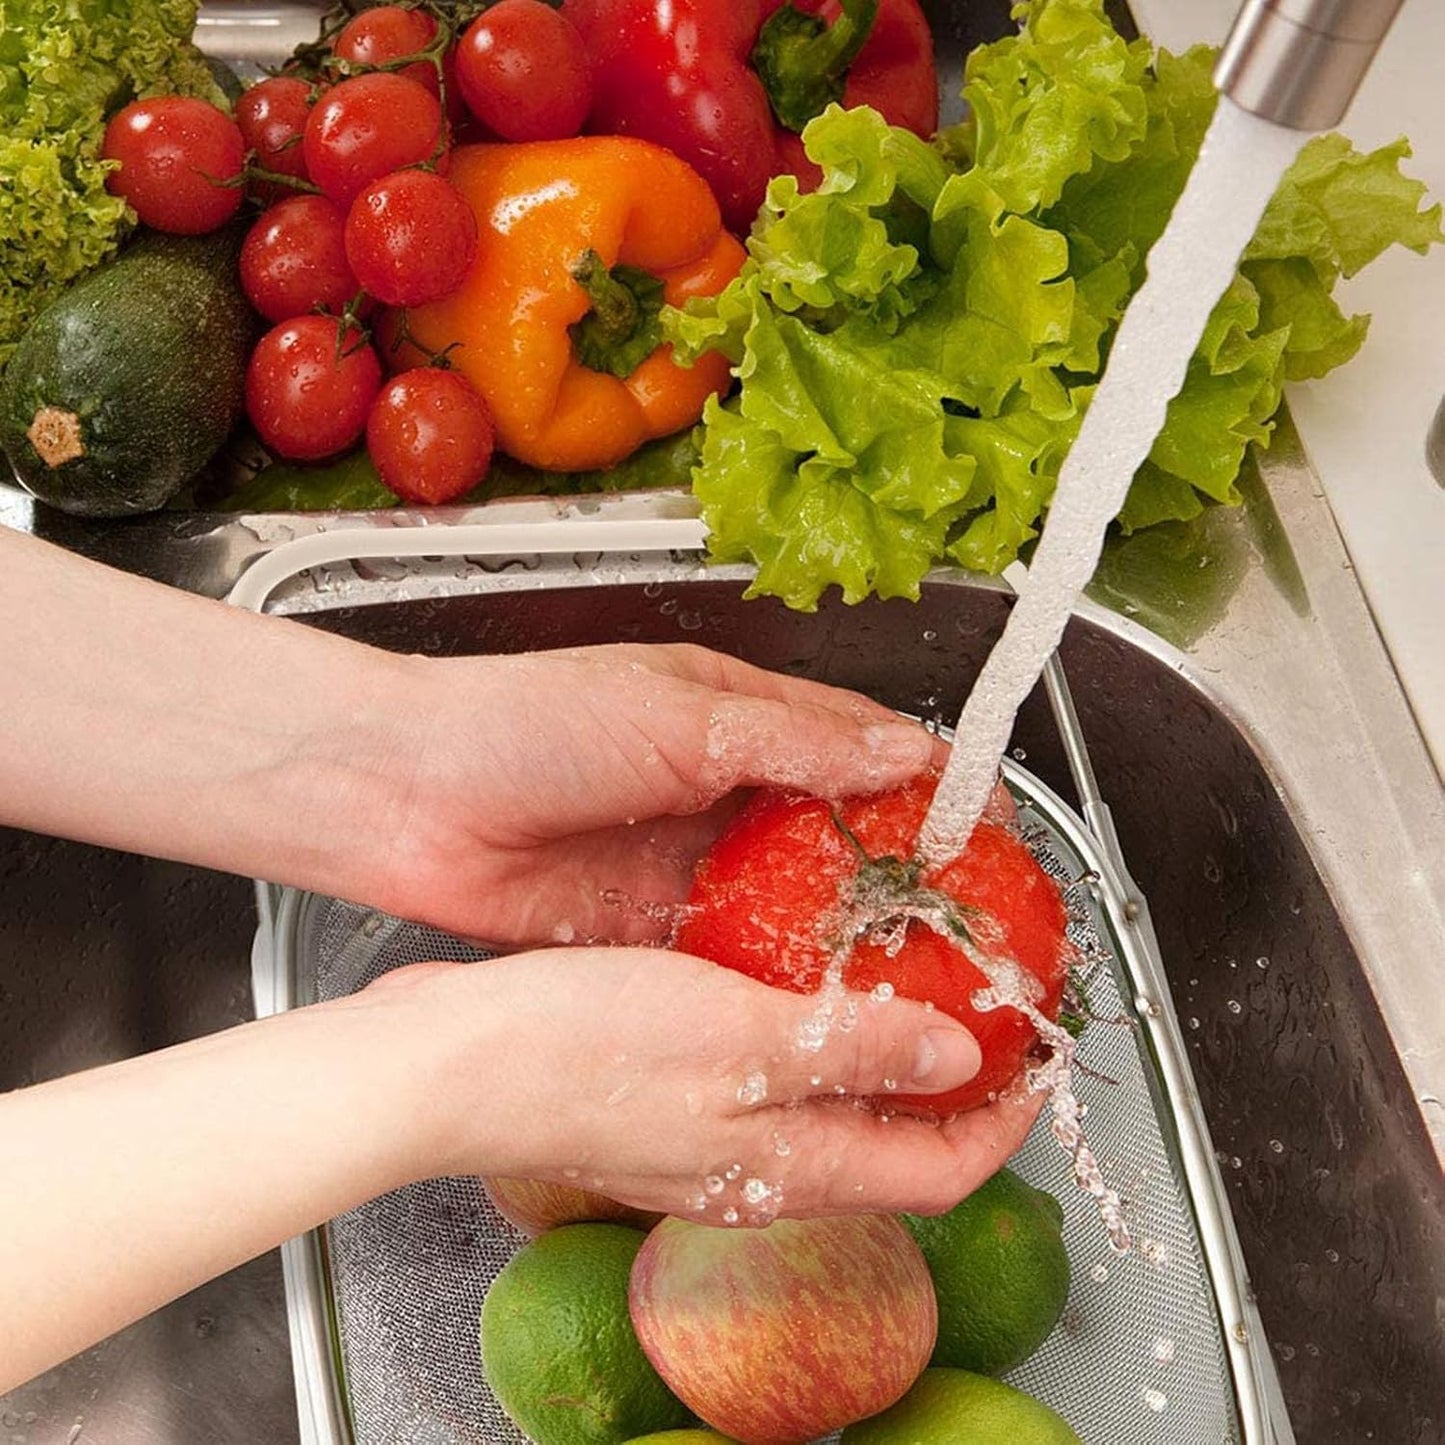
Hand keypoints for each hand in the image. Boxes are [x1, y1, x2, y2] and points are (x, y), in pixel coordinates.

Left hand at [361, 643, 943, 945]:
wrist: (405, 796)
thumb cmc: (528, 722)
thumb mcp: (676, 715)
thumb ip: (791, 741)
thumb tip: (904, 755)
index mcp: (733, 716)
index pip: (854, 744)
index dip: (923, 782)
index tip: (986, 828)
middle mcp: (720, 789)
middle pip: (831, 834)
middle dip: (896, 874)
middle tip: (963, 923)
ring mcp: (687, 862)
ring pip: (787, 901)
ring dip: (841, 933)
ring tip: (915, 977)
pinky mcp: (650, 925)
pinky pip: (730, 954)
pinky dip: (774, 978)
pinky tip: (821, 1007)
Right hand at [363, 947, 1042, 1220]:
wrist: (448, 1063)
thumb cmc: (577, 1054)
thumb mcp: (741, 1039)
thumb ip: (857, 1050)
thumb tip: (961, 1060)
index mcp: (788, 1165)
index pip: (938, 1170)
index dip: (1002, 1123)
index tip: (1036, 1061)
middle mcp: (757, 1164)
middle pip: (891, 1139)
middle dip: (951, 1081)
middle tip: (979, 1002)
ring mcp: (709, 1134)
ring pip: (830, 1103)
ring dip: (880, 1047)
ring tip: (901, 969)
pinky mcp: (667, 1095)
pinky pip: (768, 1071)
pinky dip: (806, 1026)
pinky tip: (790, 963)